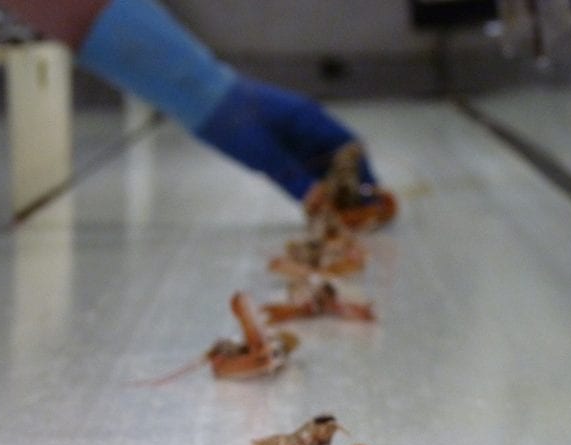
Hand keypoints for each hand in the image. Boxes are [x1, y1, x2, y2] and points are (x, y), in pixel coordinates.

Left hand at [194, 76, 375, 200]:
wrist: (202, 101)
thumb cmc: (234, 120)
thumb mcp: (265, 154)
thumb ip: (294, 178)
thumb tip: (321, 204)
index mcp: (311, 120)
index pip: (350, 147)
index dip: (363, 173)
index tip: (369, 198)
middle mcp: (307, 128)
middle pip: (338, 159)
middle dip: (348, 187)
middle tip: (353, 216)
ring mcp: (292, 137)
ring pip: (320, 167)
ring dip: (328, 189)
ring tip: (335, 217)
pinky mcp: (277, 148)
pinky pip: (301, 170)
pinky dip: (309, 187)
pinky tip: (312, 207)